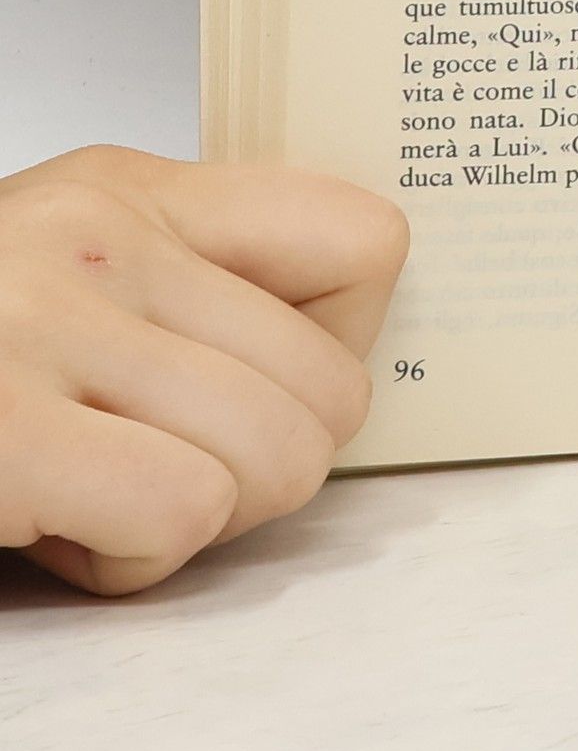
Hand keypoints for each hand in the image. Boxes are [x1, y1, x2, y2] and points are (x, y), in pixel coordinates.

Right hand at [0, 145, 408, 595]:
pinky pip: (184, 512)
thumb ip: (197, 281)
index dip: (342, 342)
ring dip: (198, 519)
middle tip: (159, 466)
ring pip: (282, 458)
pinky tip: (58, 530)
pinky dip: (133, 560)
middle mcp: (100, 237)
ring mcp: (45, 325)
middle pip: (335, 388)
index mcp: (134, 190)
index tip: (269, 383)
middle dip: (263, 465)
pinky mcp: (2, 430)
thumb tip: (336, 352)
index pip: (367, 240)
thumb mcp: (72, 270)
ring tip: (99, 491)